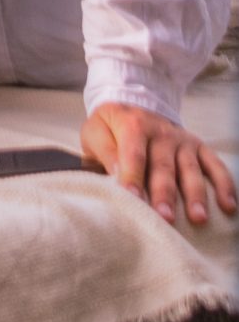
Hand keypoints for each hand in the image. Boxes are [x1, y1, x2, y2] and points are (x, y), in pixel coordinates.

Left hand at [80, 102, 237, 225]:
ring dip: (195, 194)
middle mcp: (160, 132)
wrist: (133, 103)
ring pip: (189, 169)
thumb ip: (103, 152)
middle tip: (166, 218)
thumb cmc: (111, 127)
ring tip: (198, 218)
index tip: (133, 200)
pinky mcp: (198, 146)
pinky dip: (223, 184)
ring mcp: (182, 140)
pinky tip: (228, 205)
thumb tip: (113, 175)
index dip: (132, 177)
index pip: (133, 154)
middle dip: (164, 193)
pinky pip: (214, 165)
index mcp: (132, 126)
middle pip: (163, 166)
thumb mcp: (96, 131)